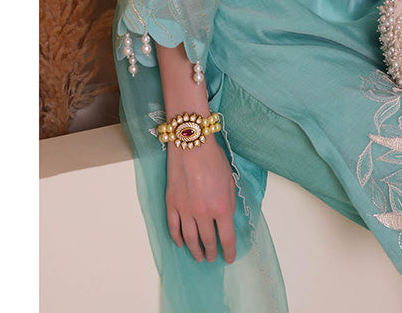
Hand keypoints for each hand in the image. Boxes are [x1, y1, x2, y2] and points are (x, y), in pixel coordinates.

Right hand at [165, 135, 236, 263]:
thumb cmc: (214, 159)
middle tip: (213, 258)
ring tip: (199, 257)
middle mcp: (203, 213)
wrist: (192, 143)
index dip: (229, 251)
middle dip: (211, 252)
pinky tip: (181, 243)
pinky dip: (177, 238)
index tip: (229, 258)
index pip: (227, 238)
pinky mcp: (171, 204)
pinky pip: (173, 227)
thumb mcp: (230, 181)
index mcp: (222, 207)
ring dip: (195, 250)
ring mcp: (185, 210)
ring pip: (190, 239)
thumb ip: (229, 202)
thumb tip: (227, 218)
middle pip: (208, 241)